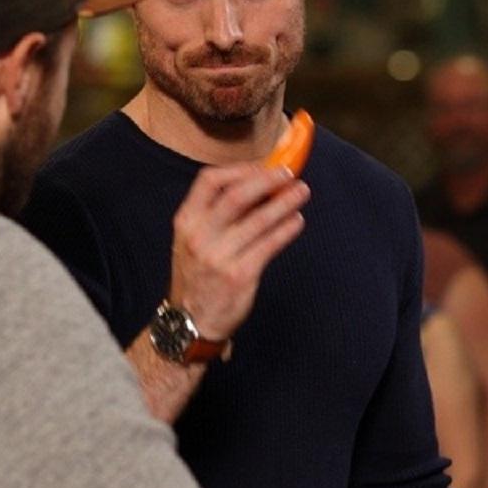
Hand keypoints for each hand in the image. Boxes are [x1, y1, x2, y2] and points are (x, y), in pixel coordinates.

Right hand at [168, 163, 308, 339]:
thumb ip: (217, 214)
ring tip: (301, 192)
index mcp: (186, 221)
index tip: (262, 165)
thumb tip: (259, 186)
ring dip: (284, 202)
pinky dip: (286, 230)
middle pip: (238, 195)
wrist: (191, 322)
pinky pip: (269, 245)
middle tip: (289, 173)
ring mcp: (219, 256)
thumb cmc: (198, 275)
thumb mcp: (193, 239)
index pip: (210, 181)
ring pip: (259, 220)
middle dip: (268, 180)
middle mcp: (200, 236)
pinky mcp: (239, 275)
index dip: (239, 169)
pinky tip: (296, 221)